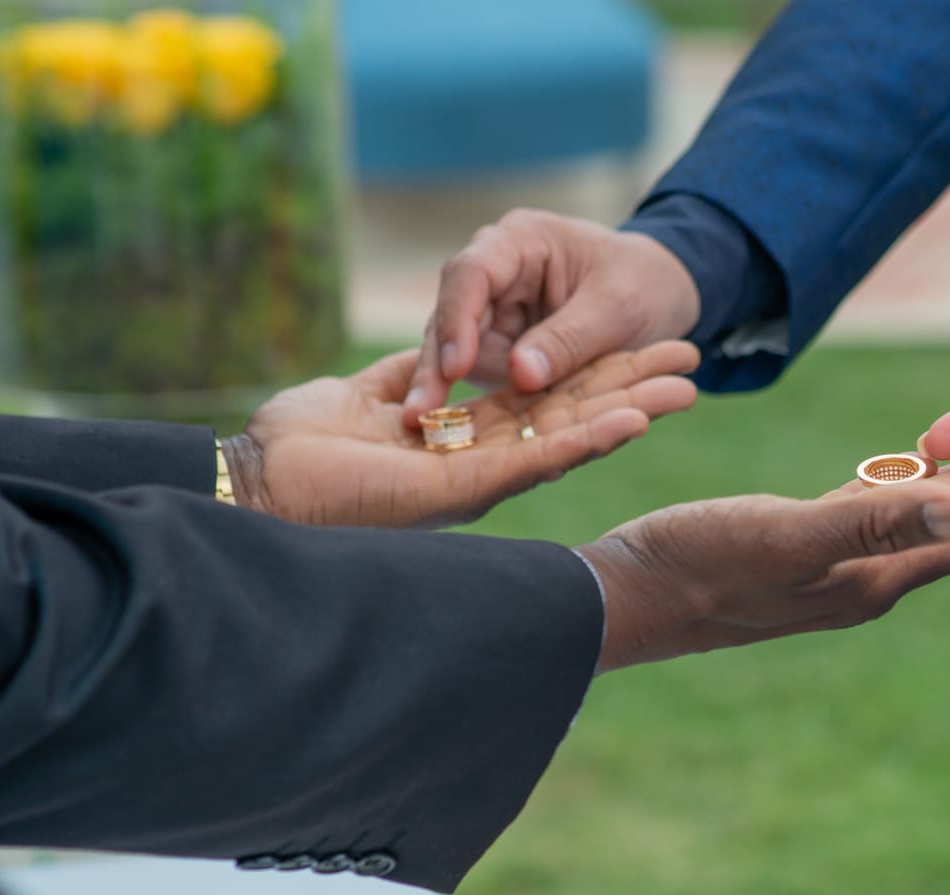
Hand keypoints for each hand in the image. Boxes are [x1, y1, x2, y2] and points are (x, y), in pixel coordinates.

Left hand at [233, 343, 699, 528]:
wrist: (257, 483)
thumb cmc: (297, 445)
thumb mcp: (363, 392)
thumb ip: (411, 375)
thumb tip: (438, 356)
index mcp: (462, 442)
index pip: (543, 403)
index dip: (594, 375)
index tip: (640, 349)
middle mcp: (482, 465)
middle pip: (573, 419)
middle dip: (633, 390)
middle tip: (693, 366)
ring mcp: (480, 479)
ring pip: (570, 439)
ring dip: (630, 413)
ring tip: (687, 388)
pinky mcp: (464, 490)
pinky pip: (537, 460)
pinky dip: (587, 440)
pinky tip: (632, 419)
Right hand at [401, 211, 700, 422]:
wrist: (662, 293)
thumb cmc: (645, 284)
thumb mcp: (618, 306)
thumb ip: (570, 338)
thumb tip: (519, 376)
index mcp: (520, 241)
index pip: (471, 274)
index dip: (456, 320)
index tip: (454, 367)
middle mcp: (495, 273)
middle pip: (450, 317)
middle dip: (436, 367)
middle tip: (418, 416)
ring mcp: (492, 311)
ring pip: (454, 351)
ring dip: (446, 391)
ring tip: (427, 429)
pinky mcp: (499, 345)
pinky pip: (481, 374)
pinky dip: (475, 401)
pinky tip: (450, 433)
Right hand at [579, 453, 949, 670]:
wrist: (624, 597)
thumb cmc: (700, 563)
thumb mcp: (790, 535)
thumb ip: (874, 521)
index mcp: (871, 580)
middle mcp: (860, 582)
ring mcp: (827, 572)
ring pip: (912, 527)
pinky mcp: (793, 552)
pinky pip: (865, 519)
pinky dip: (898, 496)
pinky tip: (903, 478)